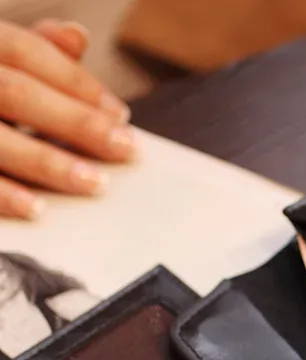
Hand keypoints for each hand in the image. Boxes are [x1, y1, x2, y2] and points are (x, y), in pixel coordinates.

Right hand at [0, 19, 134, 219]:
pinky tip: (36, 208)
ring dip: (47, 161)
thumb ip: (25, 48)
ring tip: (95, 184)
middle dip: (76, 122)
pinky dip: (3, 194)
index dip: (75, 82)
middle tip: (125, 150)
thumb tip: (76, 37)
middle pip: (15, 91)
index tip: (121, 116)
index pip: (23, 51)